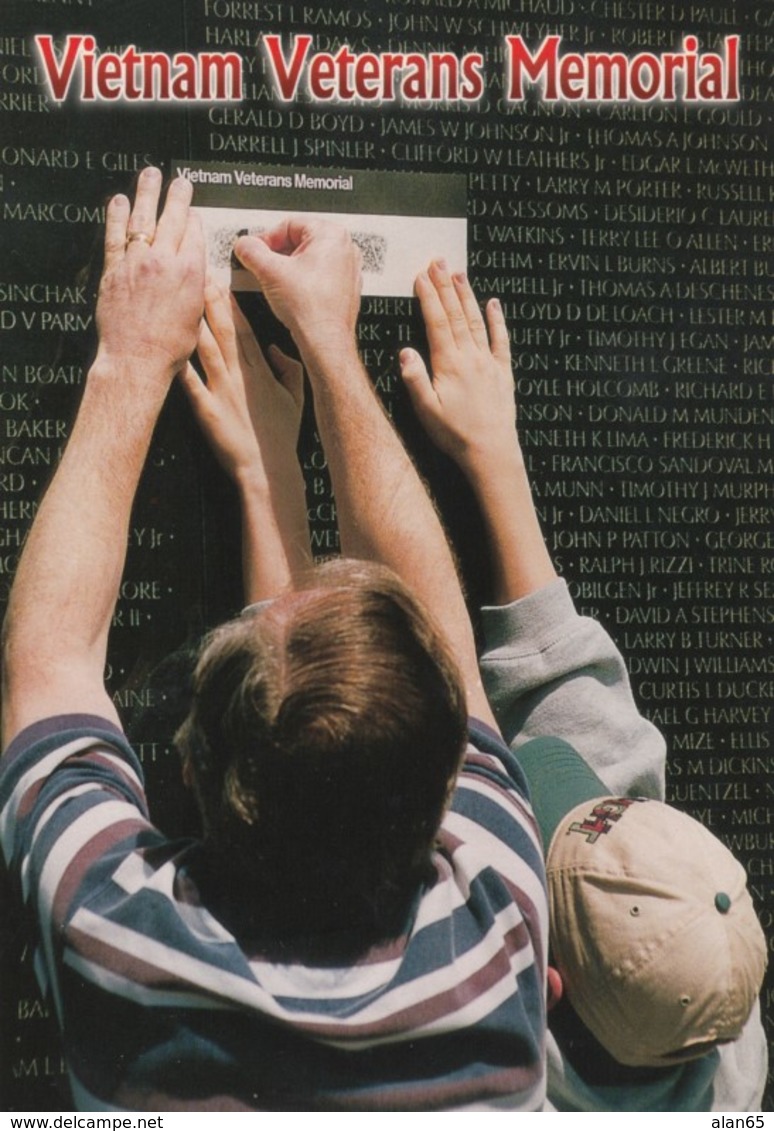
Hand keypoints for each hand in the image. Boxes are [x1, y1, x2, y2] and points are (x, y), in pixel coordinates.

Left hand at [95, 167, 204, 383]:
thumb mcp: (195, 316)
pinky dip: (116, 215)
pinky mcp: (114, 270)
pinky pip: (115, 235)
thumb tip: (194, 273)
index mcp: (191, 273)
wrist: (137, 359)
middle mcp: (165, 261)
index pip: (195, 234)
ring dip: (147, 193)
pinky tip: (118, 201)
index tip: (193, 212)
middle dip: (178, 196)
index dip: (195, 220)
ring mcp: (137, 262)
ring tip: (150, 174)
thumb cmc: (169, 347)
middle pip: (173, 218)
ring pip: (143, 218)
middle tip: (180, 181)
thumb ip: (194, 287)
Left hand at [179, 278, 303, 486]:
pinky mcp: (207, 411)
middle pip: (223, 331)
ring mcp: (222, 392)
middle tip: (198, 274)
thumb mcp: (296, 399)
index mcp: (261, 372)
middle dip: (211, 301)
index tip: (223, 282)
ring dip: (194, 321)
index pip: (245, 331)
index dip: (233, 305)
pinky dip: (180, 363)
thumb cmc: (281, 437)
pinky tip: (167, 343)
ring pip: (206, 348)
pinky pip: (191, 383)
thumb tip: (276, 348)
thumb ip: (289, 369)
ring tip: (181, 297)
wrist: (268, 470)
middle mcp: (240, 376)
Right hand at [233, 217, 360, 349]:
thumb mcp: (269, 272)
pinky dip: (302, 284)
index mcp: (331, 234)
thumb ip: (250, 251)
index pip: (288, 225)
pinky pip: (318, 278)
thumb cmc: (310, 308)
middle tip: (262, 268)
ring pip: (308, 261)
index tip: (254, 251)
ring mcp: (348, 270)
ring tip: (275, 284)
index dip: (265, 239)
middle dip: (277, 255)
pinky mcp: (345, 290)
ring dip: (288, 270)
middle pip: (298, 242)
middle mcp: (345, 249)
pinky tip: (291, 296)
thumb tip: (243, 245)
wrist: (325, 341)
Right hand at [400, 260, 516, 472]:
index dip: (428, 296)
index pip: (437, 322)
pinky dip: (497, 319)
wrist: (491, 452)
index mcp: (448, 364)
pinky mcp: (503, 372)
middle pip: (456, 314)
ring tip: (458, 273)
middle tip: (437, 261)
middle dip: (445, 285)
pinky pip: (501, 340)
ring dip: (466, 295)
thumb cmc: (455, 435)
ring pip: (476, 320)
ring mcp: (488, 362)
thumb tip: (405, 351)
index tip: (420, 276)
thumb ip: (415, 379)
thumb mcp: (426, 411)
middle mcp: (470, 357)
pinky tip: (493, 303)